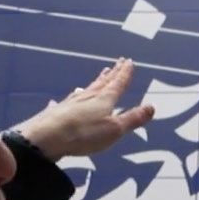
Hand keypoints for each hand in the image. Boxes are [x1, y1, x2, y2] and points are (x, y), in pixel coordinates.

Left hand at [13, 58, 155, 160]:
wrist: (47, 137)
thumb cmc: (84, 134)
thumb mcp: (114, 130)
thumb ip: (133, 119)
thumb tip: (151, 107)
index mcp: (104, 100)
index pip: (118, 83)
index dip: (124, 73)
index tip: (129, 62)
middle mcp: (88, 97)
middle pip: (103, 82)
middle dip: (112, 73)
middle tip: (117, 63)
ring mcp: (72, 102)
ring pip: (87, 89)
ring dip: (96, 82)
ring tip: (100, 76)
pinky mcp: (59, 111)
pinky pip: (70, 100)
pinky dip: (73, 97)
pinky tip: (69, 96)